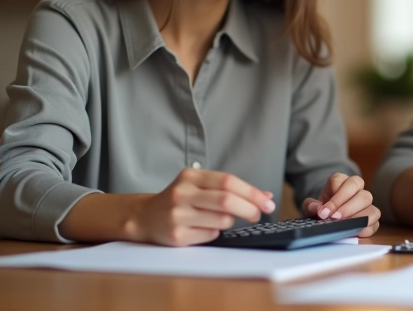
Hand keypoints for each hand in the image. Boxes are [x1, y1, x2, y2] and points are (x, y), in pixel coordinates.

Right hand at [127, 168, 275, 245]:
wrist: (145, 216)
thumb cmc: (180, 199)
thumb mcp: (200, 186)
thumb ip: (230, 188)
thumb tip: (266, 196)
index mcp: (190, 177)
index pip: (228, 181)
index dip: (252, 192)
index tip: (267, 201)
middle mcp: (182, 194)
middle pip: (226, 201)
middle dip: (249, 208)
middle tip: (259, 214)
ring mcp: (178, 215)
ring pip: (222, 220)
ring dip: (230, 221)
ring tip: (222, 219)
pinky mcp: (177, 236)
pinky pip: (211, 235)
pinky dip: (216, 232)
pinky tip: (205, 228)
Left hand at [302, 173, 380, 236]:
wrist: (331, 222)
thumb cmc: (323, 212)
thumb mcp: (313, 208)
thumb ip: (311, 206)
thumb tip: (317, 209)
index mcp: (340, 182)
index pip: (340, 180)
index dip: (333, 197)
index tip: (324, 212)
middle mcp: (356, 188)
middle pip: (357, 185)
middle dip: (345, 204)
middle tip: (334, 218)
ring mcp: (366, 202)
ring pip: (368, 200)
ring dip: (356, 214)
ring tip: (344, 225)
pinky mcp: (372, 217)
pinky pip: (374, 219)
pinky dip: (364, 227)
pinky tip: (353, 232)